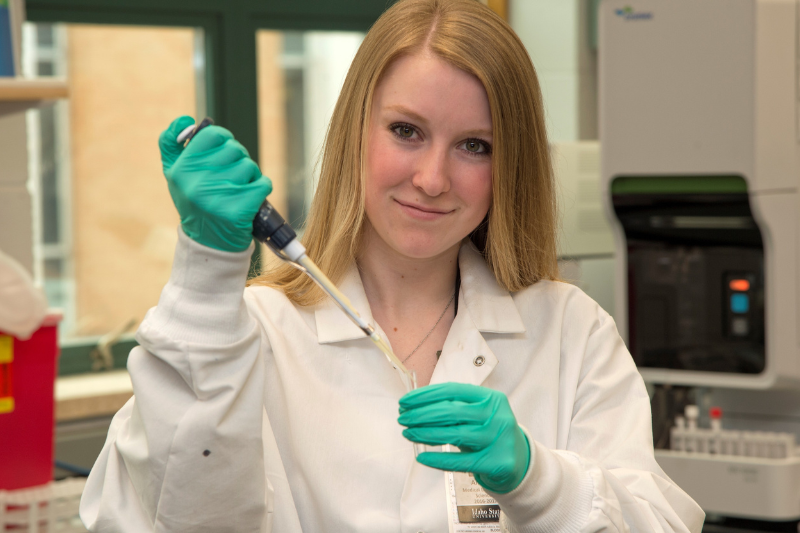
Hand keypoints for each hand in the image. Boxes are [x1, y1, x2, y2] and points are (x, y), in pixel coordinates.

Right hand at [159, 116, 272, 251]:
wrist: (209, 244)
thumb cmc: (195, 203)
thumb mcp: (175, 175)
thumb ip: (172, 144)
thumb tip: (185, 119)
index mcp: (180, 169)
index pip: (212, 134)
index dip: (223, 140)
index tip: (223, 152)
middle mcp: (196, 182)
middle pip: (234, 149)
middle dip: (237, 160)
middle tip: (230, 178)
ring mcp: (218, 196)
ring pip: (250, 166)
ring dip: (250, 176)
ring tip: (238, 190)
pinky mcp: (239, 210)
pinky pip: (263, 183)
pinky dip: (261, 188)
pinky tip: (250, 199)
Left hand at [398, 382, 529, 493]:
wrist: (519, 459)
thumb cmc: (490, 431)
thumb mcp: (479, 413)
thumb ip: (455, 407)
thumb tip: (416, 406)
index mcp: (491, 398)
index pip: (453, 391)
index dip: (425, 395)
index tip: (406, 401)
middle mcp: (497, 416)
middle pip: (450, 412)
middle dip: (420, 414)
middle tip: (402, 418)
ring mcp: (497, 439)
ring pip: (453, 435)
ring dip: (424, 434)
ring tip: (407, 433)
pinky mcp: (494, 463)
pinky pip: (459, 461)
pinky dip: (437, 459)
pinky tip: (422, 456)